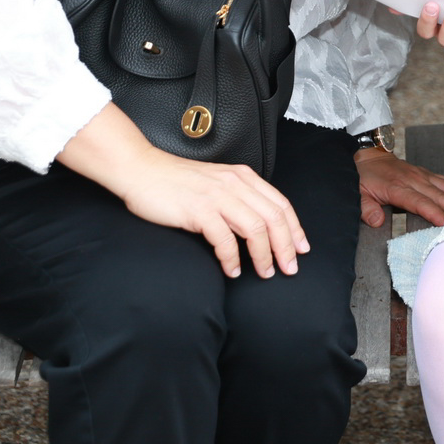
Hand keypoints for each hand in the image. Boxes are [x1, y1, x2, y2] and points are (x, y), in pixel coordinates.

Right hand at [120, 150, 308, 279]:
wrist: (142, 170)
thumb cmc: (176, 181)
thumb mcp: (216, 182)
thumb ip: (237, 197)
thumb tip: (257, 224)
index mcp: (243, 177)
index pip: (281, 204)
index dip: (294, 229)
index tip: (301, 249)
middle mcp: (235, 184)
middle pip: (274, 218)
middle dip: (286, 246)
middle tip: (289, 268)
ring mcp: (218, 196)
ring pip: (256, 228)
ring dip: (264, 255)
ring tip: (264, 273)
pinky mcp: (199, 211)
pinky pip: (225, 240)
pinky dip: (232, 259)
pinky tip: (231, 271)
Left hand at [354, 146, 443, 227]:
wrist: (370, 155)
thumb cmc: (365, 176)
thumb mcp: (358, 193)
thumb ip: (366, 209)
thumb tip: (377, 222)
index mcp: (397, 187)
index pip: (418, 201)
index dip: (432, 212)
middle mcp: (414, 180)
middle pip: (438, 195)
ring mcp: (423, 176)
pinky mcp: (428, 174)